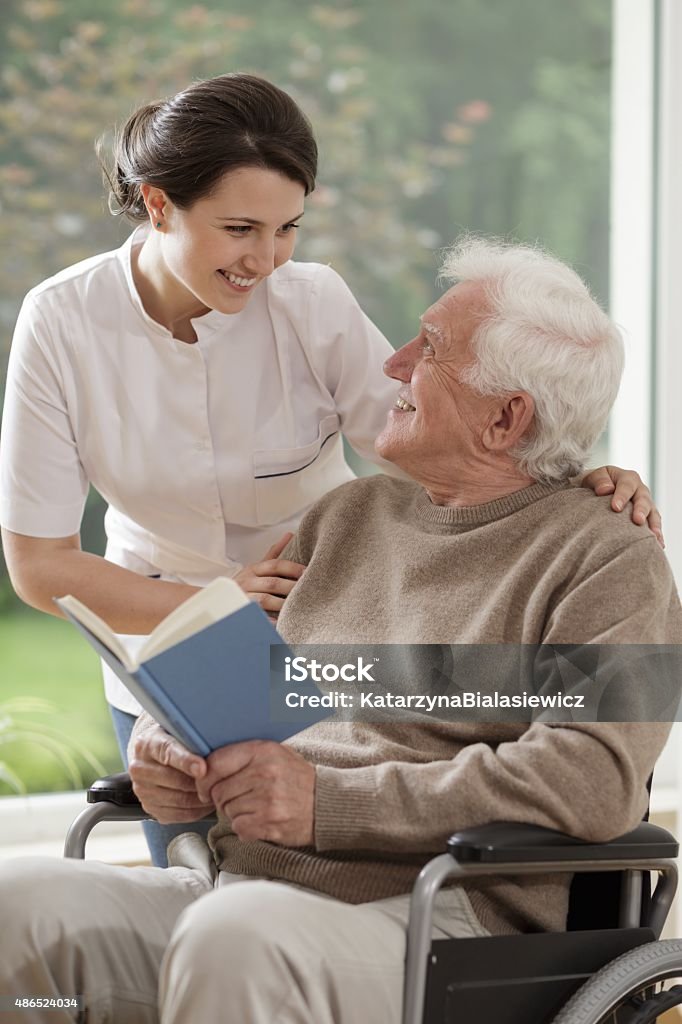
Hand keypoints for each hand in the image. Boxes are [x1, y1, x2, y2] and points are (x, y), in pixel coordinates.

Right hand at [127, 713, 212, 823]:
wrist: (156, 753)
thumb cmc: (176, 739)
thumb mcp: (181, 730)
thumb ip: (192, 737)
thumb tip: (214, 749)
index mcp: (148, 743)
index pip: (168, 752)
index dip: (186, 761)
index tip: (203, 768)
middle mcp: (140, 767)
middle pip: (174, 779)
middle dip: (201, 782)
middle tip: (222, 781)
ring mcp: (142, 790)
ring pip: (178, 799)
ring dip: (202, 797)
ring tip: (219, 790)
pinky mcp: (149, 807)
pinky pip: (178, 814)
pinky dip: (197, 811)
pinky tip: (208, 803)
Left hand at [197, 740, 314, 845]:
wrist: (326, 803)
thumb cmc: (297, 778)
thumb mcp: (276, 753)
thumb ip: (245, 754)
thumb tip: (206, 763)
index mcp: (263, 751)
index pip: (216, 763)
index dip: (205, 777)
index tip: (206, 785)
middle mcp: (264, 773)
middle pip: (218, 790)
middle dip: (222, 798)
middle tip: (239, 798)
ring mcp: (267, 799)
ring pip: (227, 810)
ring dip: (236, 812)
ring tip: (256, 807)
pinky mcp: (268, 822)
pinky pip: (238, 827)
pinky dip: (245, 827)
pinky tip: (260, 820)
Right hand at [233, 533, 304, 620]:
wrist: (219, 599)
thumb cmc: (245, 583)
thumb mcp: (257, 567)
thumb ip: (274, 553)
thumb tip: (290, 535)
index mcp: (254, 569)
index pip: (275, 565)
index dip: (292, 568)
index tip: (307, 572)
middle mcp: (248, 582)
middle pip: (272, 583)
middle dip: (291, 586)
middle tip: (309, 591)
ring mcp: (243, 597)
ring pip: (265, 600)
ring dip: (282, 604)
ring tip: (298, 607)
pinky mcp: (241, 612)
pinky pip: (256, 617)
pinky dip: (268, 621)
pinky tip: (280, 623)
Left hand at [581, 465, 663, 547]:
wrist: (601, 489)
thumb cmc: (597, 483)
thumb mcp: (594, 477)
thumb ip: (599, 481)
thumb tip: (605, 490)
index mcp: (628, 478)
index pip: (626, 486)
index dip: (622, 496)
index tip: (615, 508)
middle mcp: (640, 490)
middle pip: (643, 500)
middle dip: (641, 510)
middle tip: (638, 521)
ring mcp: (646, 504)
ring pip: (653, 513)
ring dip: (654, 525)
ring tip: (654, 537)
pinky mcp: (647, 517)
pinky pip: (654, 525)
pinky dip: (657, 534)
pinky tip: (658, 545)